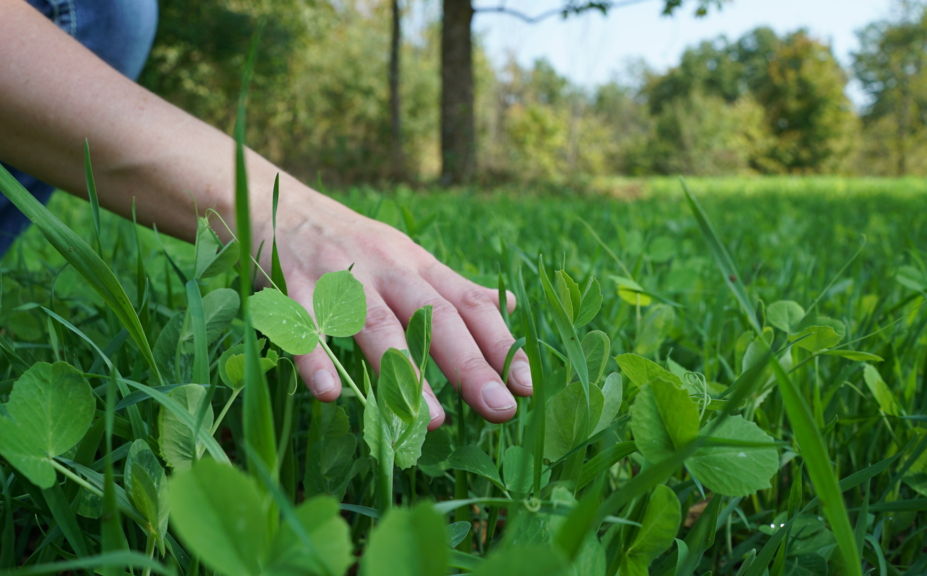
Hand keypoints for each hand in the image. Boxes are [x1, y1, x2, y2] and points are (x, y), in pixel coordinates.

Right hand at [262, 188, 532, 428]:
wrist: (280, 204)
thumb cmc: (353, 244)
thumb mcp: (409, 258)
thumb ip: (455, 288)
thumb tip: (512, 307)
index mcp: (417, 266)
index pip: (467, 304)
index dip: (500, 343)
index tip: (528, 385)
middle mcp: (385, 270)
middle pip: (432, 317)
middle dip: (468, 364)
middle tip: (499, 408)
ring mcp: (339, 278)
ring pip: (377, 325)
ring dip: (405, 372)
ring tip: (432, 421)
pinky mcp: (293, 288)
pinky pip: (305, 326)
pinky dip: (316, 357)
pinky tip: (328, 393)